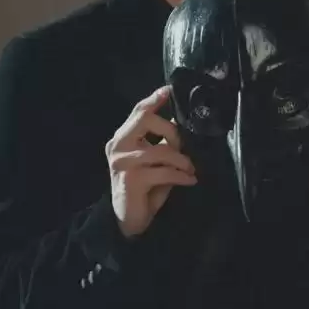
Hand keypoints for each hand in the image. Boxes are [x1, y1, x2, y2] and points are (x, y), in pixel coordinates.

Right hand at [105, 86, 196, 237]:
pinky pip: (165, 172)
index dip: (154, 99)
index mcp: (122, 137)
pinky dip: (182, 176)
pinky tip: (190, 180)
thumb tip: (177, 121)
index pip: (138, 112)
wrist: (128, 219)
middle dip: (171, 130)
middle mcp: (118, 145)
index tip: (169, 89)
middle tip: (182, 146)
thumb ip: (160, 141)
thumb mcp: (153, 160)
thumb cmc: (144, 187)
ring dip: (182, 160)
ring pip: (161, 150)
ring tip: (190, 169)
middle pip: (146, 120)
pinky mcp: (132, 180)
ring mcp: (123, 162)